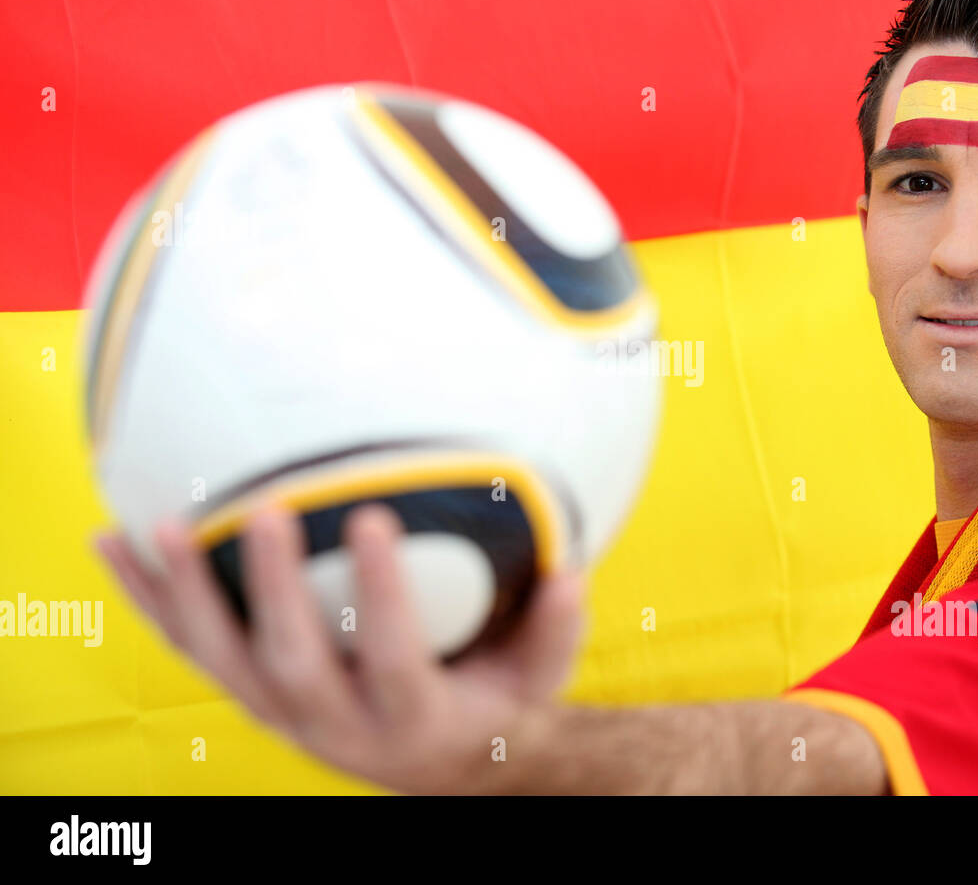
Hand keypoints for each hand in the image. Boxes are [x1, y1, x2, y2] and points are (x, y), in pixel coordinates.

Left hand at [94, 502, 586, 793]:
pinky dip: (150, 600)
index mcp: (411, 720)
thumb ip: (553, 630)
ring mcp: (282, 715)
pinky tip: (115, 541)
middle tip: (268, 509)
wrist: (435, 758)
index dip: (381, 596)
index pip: (394, 662)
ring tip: (166, 526)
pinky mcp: (249, 696)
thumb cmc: (490, 701)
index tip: (376, 517)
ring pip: (224, 664)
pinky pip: (189, 651)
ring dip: (189, 597)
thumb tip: (570, 573)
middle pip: (292, 664)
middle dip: (274, 589)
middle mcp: (336, 727)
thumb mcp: (536, 676)